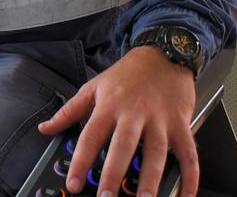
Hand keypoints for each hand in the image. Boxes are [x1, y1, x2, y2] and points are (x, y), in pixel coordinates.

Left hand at [38, 46, 197, 196]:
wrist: (162, 53)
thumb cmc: (127, 74)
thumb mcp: (93, 87)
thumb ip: (69, 111)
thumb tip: (45, 128)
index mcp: (109, 106)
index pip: (91, 137)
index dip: (81, 162)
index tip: (74, 183)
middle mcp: (134, 114)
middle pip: (123, 147)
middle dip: (114, 173)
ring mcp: (160, 120)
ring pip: (156, 152)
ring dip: (152, 179)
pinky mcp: (182, 123)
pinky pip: (189, 154)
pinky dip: (191, 177)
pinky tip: (186, 195)